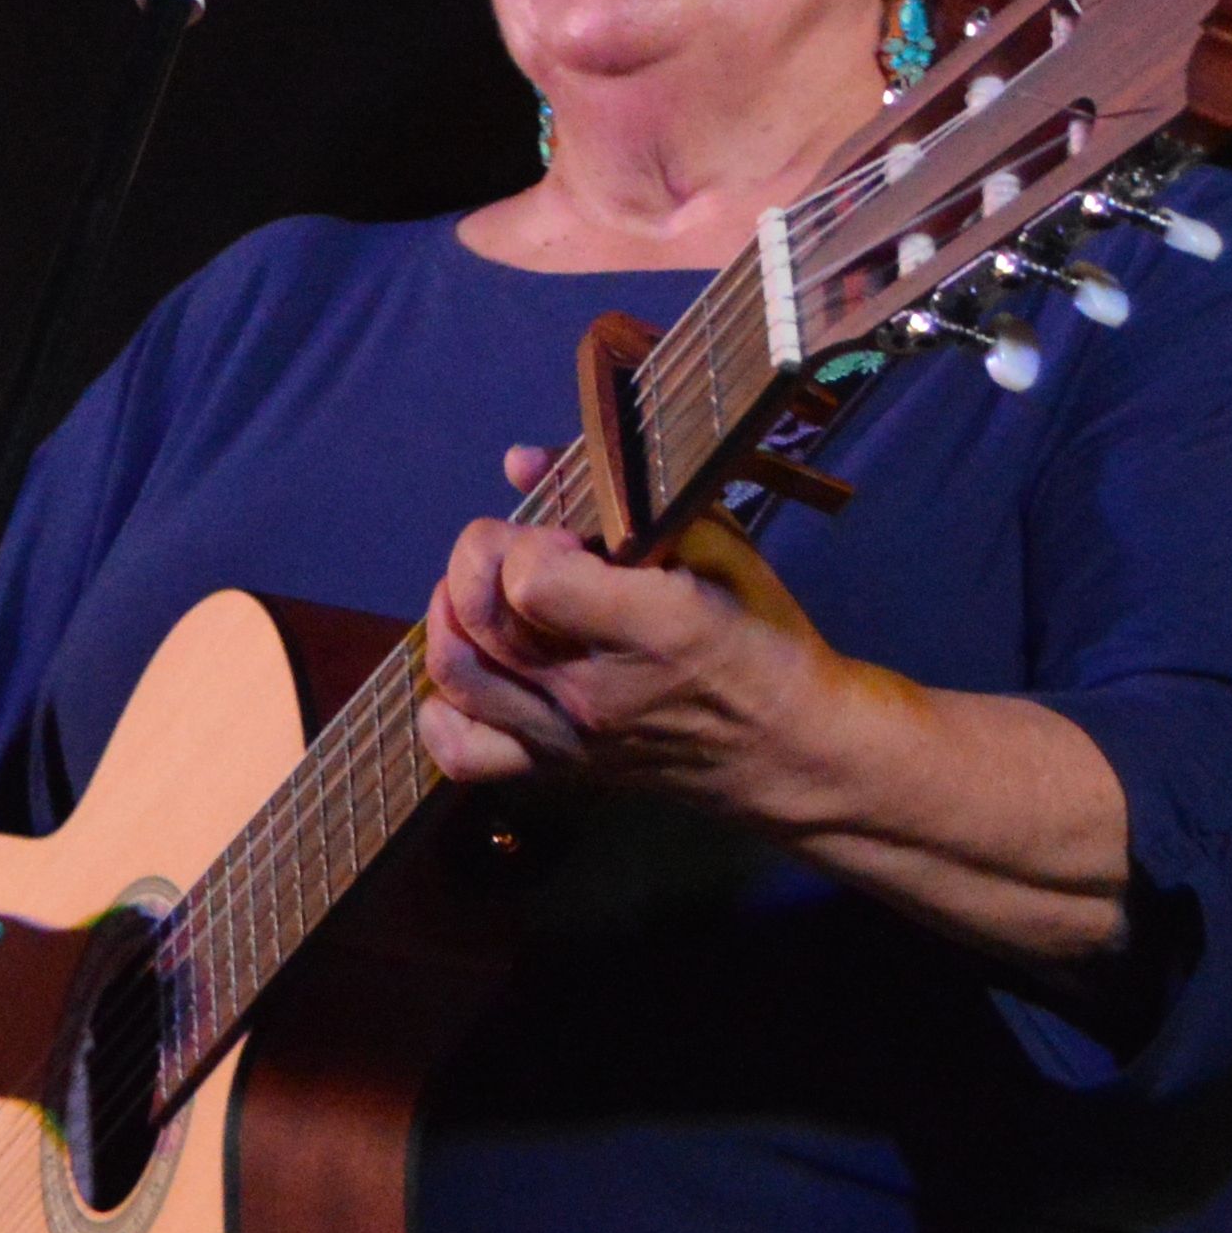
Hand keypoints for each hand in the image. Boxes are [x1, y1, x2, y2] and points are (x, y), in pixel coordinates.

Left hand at [414, 440, 844, 806]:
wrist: (790, 750)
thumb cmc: (761, 634)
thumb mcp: (717, 544)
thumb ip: (622, 495)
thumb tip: (519, 461)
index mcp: (651, 627)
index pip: (531, 580)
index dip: (527, 542)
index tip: (562, 535)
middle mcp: (596, 688)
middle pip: (479, 617)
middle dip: (476, 560)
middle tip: (511, 549)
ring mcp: (569, 736)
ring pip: (458, 675)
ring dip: (449, 618)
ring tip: (479, 593)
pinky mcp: (556, 770)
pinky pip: (463, 755)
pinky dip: (441, 712)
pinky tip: (469, 671)